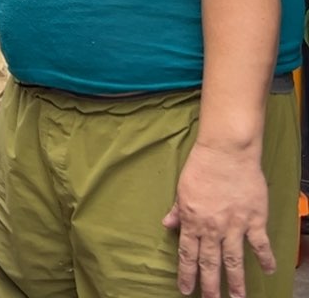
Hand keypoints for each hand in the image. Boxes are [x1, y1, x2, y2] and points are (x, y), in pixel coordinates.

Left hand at [162, 142, 274, 297]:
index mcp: (192, 220)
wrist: (226, 152)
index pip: (187, 253)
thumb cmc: (201, 166)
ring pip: (234, 260)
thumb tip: (167, 224)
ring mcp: (234, 225)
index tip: (185, 289)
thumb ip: (177, 210)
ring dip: (236, 282)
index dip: (186, 273)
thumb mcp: (182, 188)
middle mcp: (212, 227)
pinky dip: (265, 258)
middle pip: (210, 262)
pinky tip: (269, 271)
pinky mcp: (254, 220)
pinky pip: (260, 245)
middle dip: (209, 285)